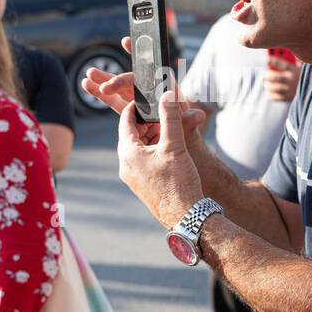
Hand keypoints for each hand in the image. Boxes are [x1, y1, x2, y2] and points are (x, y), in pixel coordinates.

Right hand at [82, 36, 208, 141]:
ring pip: (119, 89)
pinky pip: (114, 101)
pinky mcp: (129, 111)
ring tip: (88, 76)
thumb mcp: (188, 129)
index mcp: (164, 91)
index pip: (152, 71)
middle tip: (101, 80)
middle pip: (131, 80)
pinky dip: (101, 95)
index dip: (140, 56)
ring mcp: (138, 101)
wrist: (180, 149)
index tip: (126, 42)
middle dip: (115, 77)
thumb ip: (188, 121)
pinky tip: (88, 87)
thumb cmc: (186, 136)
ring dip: (104, 82)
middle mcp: (150, 93)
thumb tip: (198, 115)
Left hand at [118, 90, 206, 228]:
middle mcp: (125, 165)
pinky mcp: (141, 185)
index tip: (151, 97)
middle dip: (147, 121)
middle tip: (164, 112)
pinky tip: (169, 150)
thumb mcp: (175, 146)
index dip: (138, 105)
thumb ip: (170, 118)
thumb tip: (167, 94)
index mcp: (128, 153)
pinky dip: (153, 150)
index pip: (125, 119)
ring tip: (169, 129)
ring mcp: (132, 177)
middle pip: (131, 133)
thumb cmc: (179, 182)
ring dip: (151, 136)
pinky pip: (142, 160)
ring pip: (138, 147)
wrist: (186, 217)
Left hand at [263, 56, 300, 101]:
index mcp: (296, 70)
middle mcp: (293, 80)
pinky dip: (270, 95)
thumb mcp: (300, 67)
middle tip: (264, 75)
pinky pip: (277, 97)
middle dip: (269, 76)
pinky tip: (268, 93)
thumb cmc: (303, 76)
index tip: (266, 59)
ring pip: (276, 88)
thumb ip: (292, 61)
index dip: (273, 61)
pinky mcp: (289, 98)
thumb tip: (278, 58)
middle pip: (278, 77)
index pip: (283, 64)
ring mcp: (291, 90)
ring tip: (266, 84)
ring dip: (269, 86)